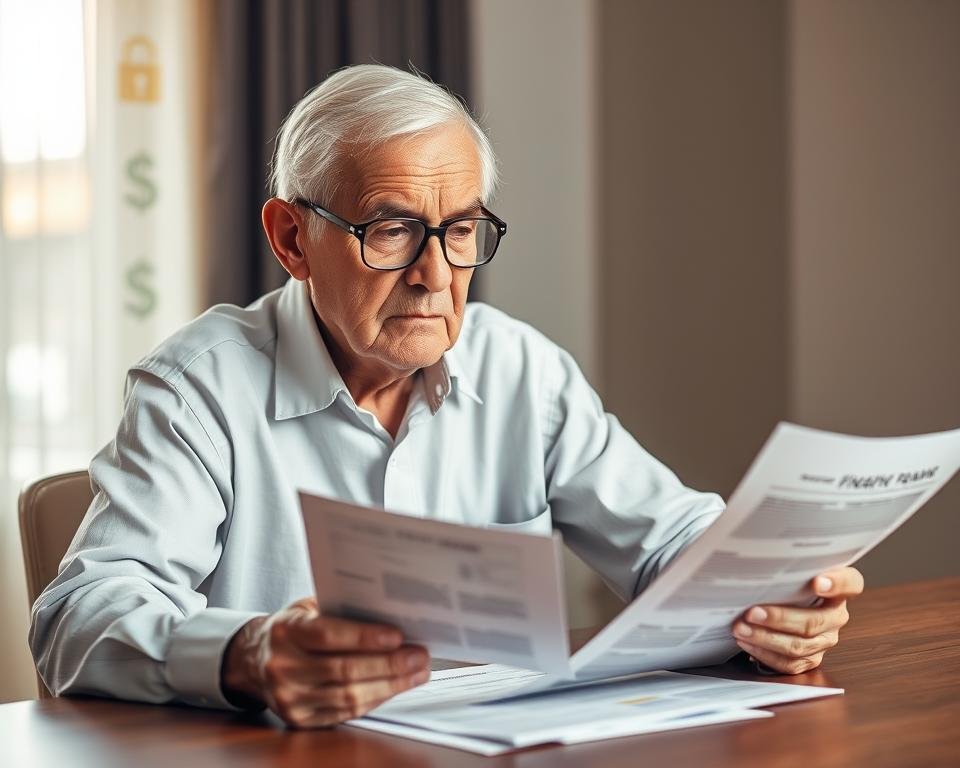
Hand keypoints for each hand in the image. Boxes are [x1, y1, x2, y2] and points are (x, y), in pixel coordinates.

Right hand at [221, 597, 429, 727]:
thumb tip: (390, 612)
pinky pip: (345, 713)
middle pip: (343, 670)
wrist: (253, 661)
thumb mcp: (306, 608)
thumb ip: (339, 610)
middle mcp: (283, 666)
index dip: (365, 637)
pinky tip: (395, 688)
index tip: (398, 635)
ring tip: (416, 672)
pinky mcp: (299, 720)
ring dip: (390, 686)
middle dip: (389, 665)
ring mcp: (289, 698)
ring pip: (348, 696)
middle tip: (419, 655)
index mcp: (286, 631)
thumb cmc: (292, 629)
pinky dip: (375, 700)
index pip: (327, 636)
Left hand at [732, 566, 863, 674]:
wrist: (780, 604)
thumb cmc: (784, 583)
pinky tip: (747, 642)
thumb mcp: (791, 572)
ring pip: (799, 646)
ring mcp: (825, 640)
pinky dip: (765, 654)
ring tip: (741, 628)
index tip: (817, 582)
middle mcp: (836, 616)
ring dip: (766, 638)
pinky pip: (790, 663)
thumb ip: (790, 569)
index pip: (850, 583)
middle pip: (814, 621)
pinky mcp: (811, 659)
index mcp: (839, 589)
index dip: (837, 584)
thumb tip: (760, 560)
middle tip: (753, 613)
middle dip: (780, 618)